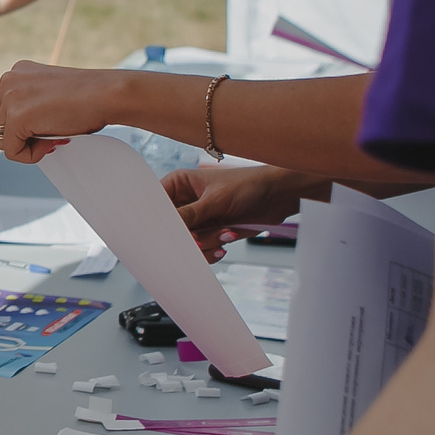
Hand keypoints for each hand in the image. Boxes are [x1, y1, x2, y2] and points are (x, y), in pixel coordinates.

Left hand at [0, 61, 128, 162]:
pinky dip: (31, 156)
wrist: (107, 94)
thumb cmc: (89, 96)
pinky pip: (12, 151)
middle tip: (49, 136)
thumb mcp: (49, 93)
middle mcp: (8, 80)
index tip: (48, 126)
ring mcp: (10, 98)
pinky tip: (52, 143)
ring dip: (26, 146)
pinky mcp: (16, 118)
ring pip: (1, 140)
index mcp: (16, 72)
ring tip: (52, 138)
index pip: (1, 110)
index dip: (21, 126)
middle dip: (20, 137)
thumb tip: (18, 134)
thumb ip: (30, 104)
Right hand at [163, 164, 312, 257]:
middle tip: (199, 240)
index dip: (159, 221)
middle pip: (170, 228)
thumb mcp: (216, 199)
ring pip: (186, 242)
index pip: (156, 205)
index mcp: (179, 184)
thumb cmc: (249, 185)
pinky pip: (201, 250)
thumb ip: (190, 215)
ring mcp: (198, 219)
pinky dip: (213, 249)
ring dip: (207, 242)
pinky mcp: (210, 232)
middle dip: (188, 236)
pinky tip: (227, 238)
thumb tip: (168, 227)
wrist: (278, 196)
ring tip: (226, 232)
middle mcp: (185, 202)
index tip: (167, 233)